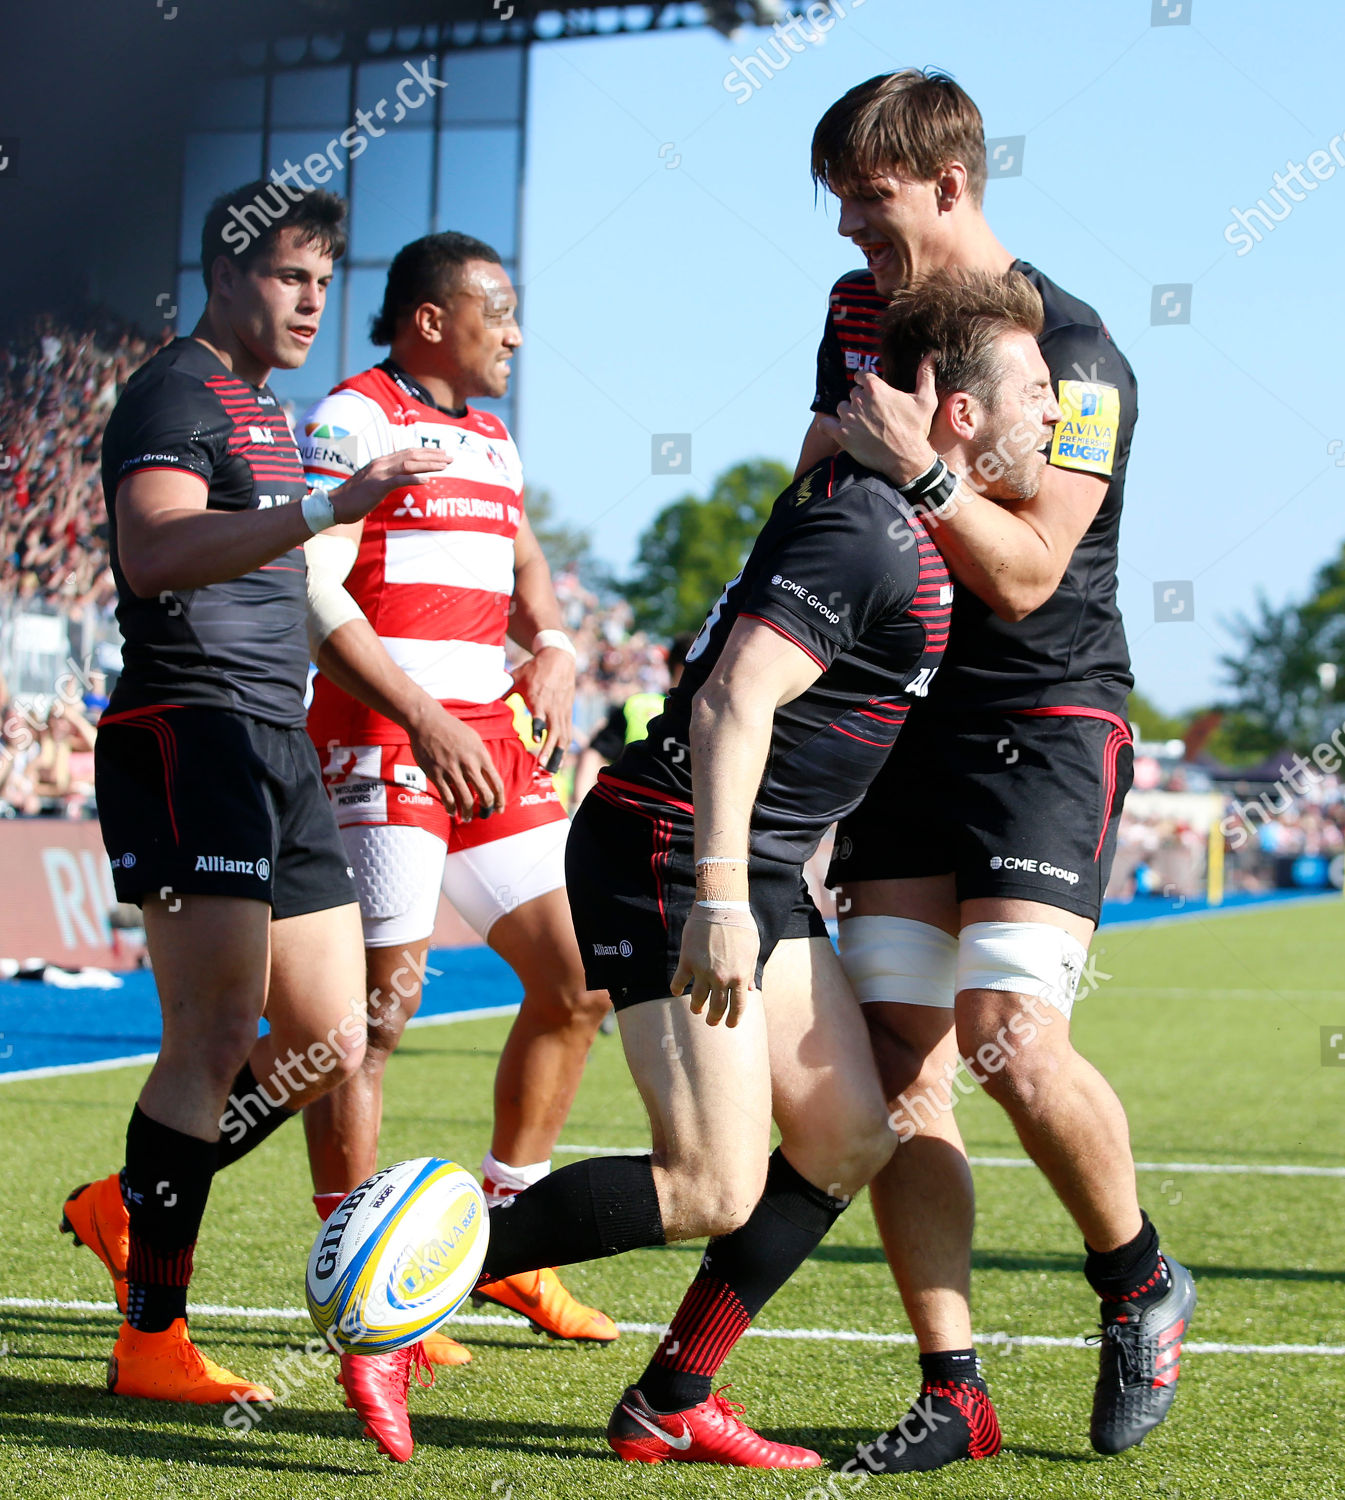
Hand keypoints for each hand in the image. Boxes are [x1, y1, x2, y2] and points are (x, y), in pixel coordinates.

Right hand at [329, 448, 449, 524]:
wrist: (335, 505)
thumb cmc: (354, 498)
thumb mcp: (373, 484)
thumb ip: (387, 478)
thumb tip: (401, 479)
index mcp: (381, 462)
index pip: (408, 453)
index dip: (426, 452)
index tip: (442, 454)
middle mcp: (381, 464)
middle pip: (412, 455)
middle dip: (433, 455)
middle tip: (451, 457)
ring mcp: (379, 473)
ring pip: (409, 464)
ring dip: (429, 464)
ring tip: (445, 466)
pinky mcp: (377, 486)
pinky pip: (399, 480)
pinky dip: (414, 479)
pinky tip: (427, 480)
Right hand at [404, 698, 505, 821]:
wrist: (428, 721)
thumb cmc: (452, 729)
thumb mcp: (474, 739)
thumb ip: (482, 758)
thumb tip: (488, 775)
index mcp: (481, 756)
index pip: (497, 784)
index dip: (500, 800)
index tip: (499, 809)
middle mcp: (469, 765)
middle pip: (485, 795)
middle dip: (487, 809)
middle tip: (485, 815)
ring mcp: (452, 770)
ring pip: (466, 800)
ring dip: (468, 813)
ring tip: (467, 818)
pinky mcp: (436, 774)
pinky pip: (447, 797)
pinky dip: (451, 808)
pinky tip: (452, 812)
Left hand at [509, 646, 574, 769]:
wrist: (558, 659)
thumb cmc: (534, 670)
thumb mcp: (517, 678)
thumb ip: (503, 692)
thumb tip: (483, 702)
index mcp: (538, 698)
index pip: (539, 715)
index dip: (538, 727)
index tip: (534, 740)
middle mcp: (552, 707)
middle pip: (554, 732)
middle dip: (549, 750)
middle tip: (542, 766)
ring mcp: (562, 711)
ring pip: (563, 736)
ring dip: (558, 754)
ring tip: (552, 770)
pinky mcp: (567, 714)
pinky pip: (567, 734)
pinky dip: (564, 749)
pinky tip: (559, 762)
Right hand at [670, 907, 759, 1027]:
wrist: (721, 907)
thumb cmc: (740, 927)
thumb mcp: (751, 950)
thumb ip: (749, 972)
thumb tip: (750, 990)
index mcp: (740, 976)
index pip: (738, 1007)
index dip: (733, 1019)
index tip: (729, 1025)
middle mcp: (722, 978)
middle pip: (717, 1007)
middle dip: (714, 1018)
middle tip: (711, 1021)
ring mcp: (703, 971)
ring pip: (697, 999)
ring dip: (696, 1007)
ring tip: (696, 1009)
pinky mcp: (687, 961)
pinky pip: (678, 982)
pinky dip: (676, 989)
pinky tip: (677, 991)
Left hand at [815, 360, 939, 484]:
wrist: (907, 459)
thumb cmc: (916, 429)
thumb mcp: (926, 400)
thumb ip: (925, 376)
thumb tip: (930, 357)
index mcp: (875, 387)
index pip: (862, 376)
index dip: (867, 383)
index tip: (872, 392)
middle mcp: (859, 400)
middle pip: (853, 393)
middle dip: (861, 401)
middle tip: (873, 414)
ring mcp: (849, 417)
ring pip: (842, 408)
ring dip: (849, 414)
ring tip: (862, 425)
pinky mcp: (841, 435)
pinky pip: (825, 425)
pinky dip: (828, 427)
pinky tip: (836, 430)